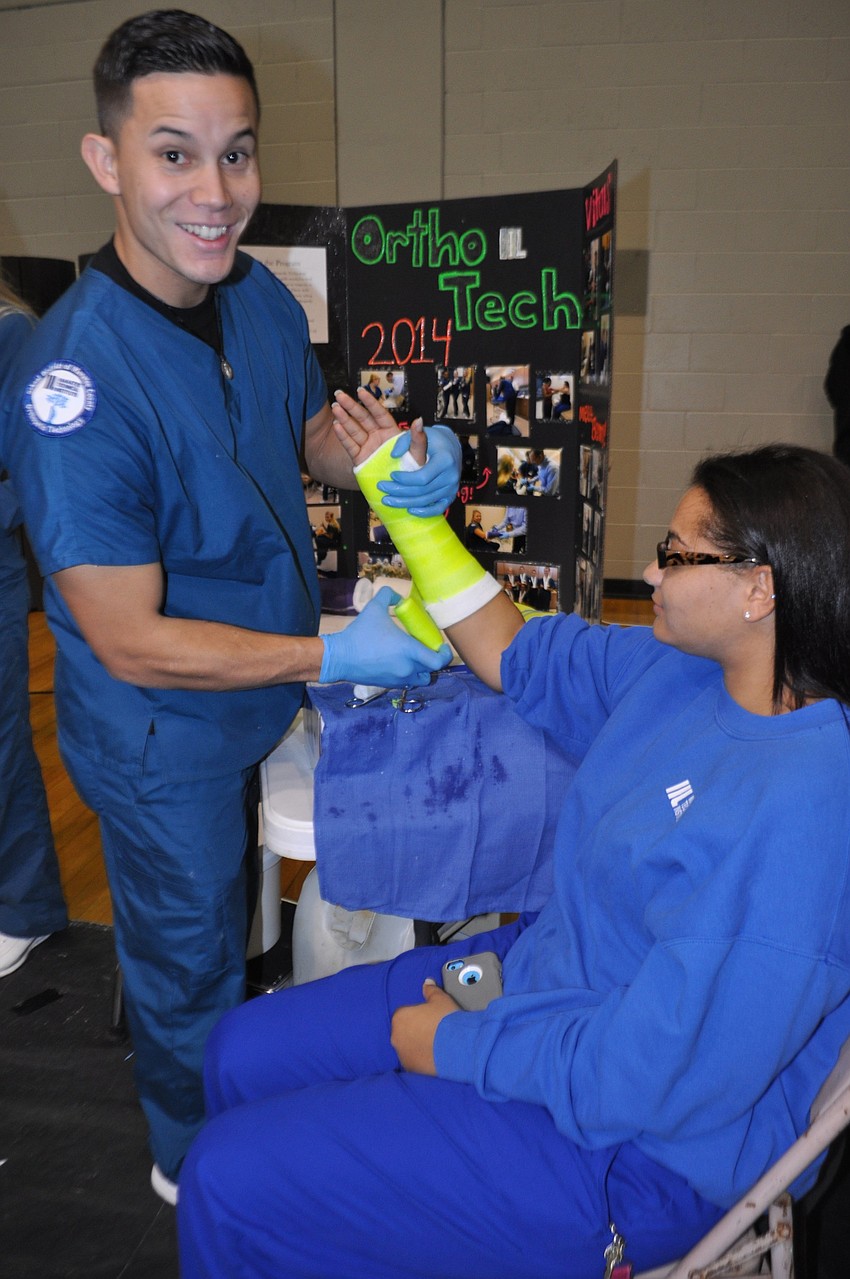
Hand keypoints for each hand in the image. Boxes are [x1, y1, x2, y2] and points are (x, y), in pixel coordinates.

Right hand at [319, 587, 450, 687]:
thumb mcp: (374, 607)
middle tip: (427, 647)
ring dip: (422, 670)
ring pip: (420, 679)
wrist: (340, 657)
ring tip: (414, 658)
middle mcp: (407, 668)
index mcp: (409, 651)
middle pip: (431, 670)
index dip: (445, 654)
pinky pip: (406, 682)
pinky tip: (399, 662)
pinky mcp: (388, 685)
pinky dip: (408, 675)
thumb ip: (388, 595)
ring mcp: (398, 679)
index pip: (438, 661)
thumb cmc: (360, 633)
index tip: (442, 646)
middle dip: (432, 659)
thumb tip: (398, 597)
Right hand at [332, 389, 460, 516]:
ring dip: (344, 418)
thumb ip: (418, 438)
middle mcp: (378, 437)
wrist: (401, 492)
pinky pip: (350, 445)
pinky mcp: (360, 459)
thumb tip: (419, 420)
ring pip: (354, 429)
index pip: (379, 413)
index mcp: (391, 432)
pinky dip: (343, 436)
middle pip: (362, 418)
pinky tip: (337, 425)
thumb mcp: (418, 455)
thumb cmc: (412, 473)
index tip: (360, 391)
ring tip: (335, 408)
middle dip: (350, 406)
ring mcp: (368, 447)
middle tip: (339, 394)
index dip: (369, 402)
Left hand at [382, 423, 461, 516]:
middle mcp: (451, 476)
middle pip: (422, 491)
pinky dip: (424, 512)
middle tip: (382, 488)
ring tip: (388, 500)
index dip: (405, 479)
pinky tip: (410, 510)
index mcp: (445, 460)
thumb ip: (406, 441)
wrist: (452, 448)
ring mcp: (452, 488)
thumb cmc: (435, 440)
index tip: (391, 475)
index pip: (422, 477)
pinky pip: (438, 509)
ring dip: (405, 503)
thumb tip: (393, 455)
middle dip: (399, 491)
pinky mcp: (450, 496)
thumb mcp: (422, 434)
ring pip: (425, 501)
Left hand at [391, 979, 460, 1074]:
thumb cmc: (446, 1020)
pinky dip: (421, 1059)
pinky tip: (434, 1055)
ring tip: (435, 1044)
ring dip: (417, 1046)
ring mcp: (402, 1054)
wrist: (458, 1046)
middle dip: (415, 1031)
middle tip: (432, 1031)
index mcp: (400, 1018)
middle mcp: (396, 1037)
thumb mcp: (440, 999)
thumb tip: (427, 983)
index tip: (428, 1019)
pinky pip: (413, 1061)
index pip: (404, 1014)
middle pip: (404, 1032)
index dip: (417, 1016)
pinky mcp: (411, 1068)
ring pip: (408, 1047)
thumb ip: (430, 990)